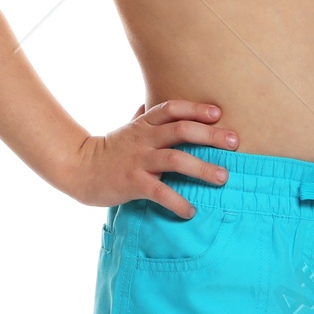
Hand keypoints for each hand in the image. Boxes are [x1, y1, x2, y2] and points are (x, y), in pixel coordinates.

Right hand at [70, 99, 235, 211]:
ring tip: (223, 177)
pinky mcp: (132, 183)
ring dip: (202, 168)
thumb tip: (149, 102)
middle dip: (211, 135)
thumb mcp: (127, 128)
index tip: (219, 114)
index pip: (172, 108)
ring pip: (175, 159)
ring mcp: (138, 160)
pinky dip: (178, 202)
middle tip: (235, 144)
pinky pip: (160, 192)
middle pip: (181, 130)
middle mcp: (144, 138)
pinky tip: (191, 211)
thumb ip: (143, 116)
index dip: (196, 109)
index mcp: (144, 123)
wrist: (78, 169)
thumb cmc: (110, 150)